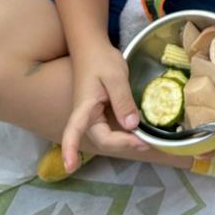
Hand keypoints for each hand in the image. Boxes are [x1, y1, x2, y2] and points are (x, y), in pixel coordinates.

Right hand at [62, 43, 146, 172]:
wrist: (93, 47)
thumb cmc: (100, 59)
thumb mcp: (115, 77)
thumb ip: (123, 101)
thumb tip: (131, 126)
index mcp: (84, 107)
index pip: (74, 131)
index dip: (71, 150)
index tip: (69, 167)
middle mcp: (86, 116)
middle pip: (103, 139)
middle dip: (122, 144)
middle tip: (146, 142)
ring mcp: (93, 115)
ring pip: (108, 136)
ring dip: (125, 141)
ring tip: (146, 141)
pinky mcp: (101, 112)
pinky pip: (112, 128)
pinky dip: (125, 133)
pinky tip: (139, 132)